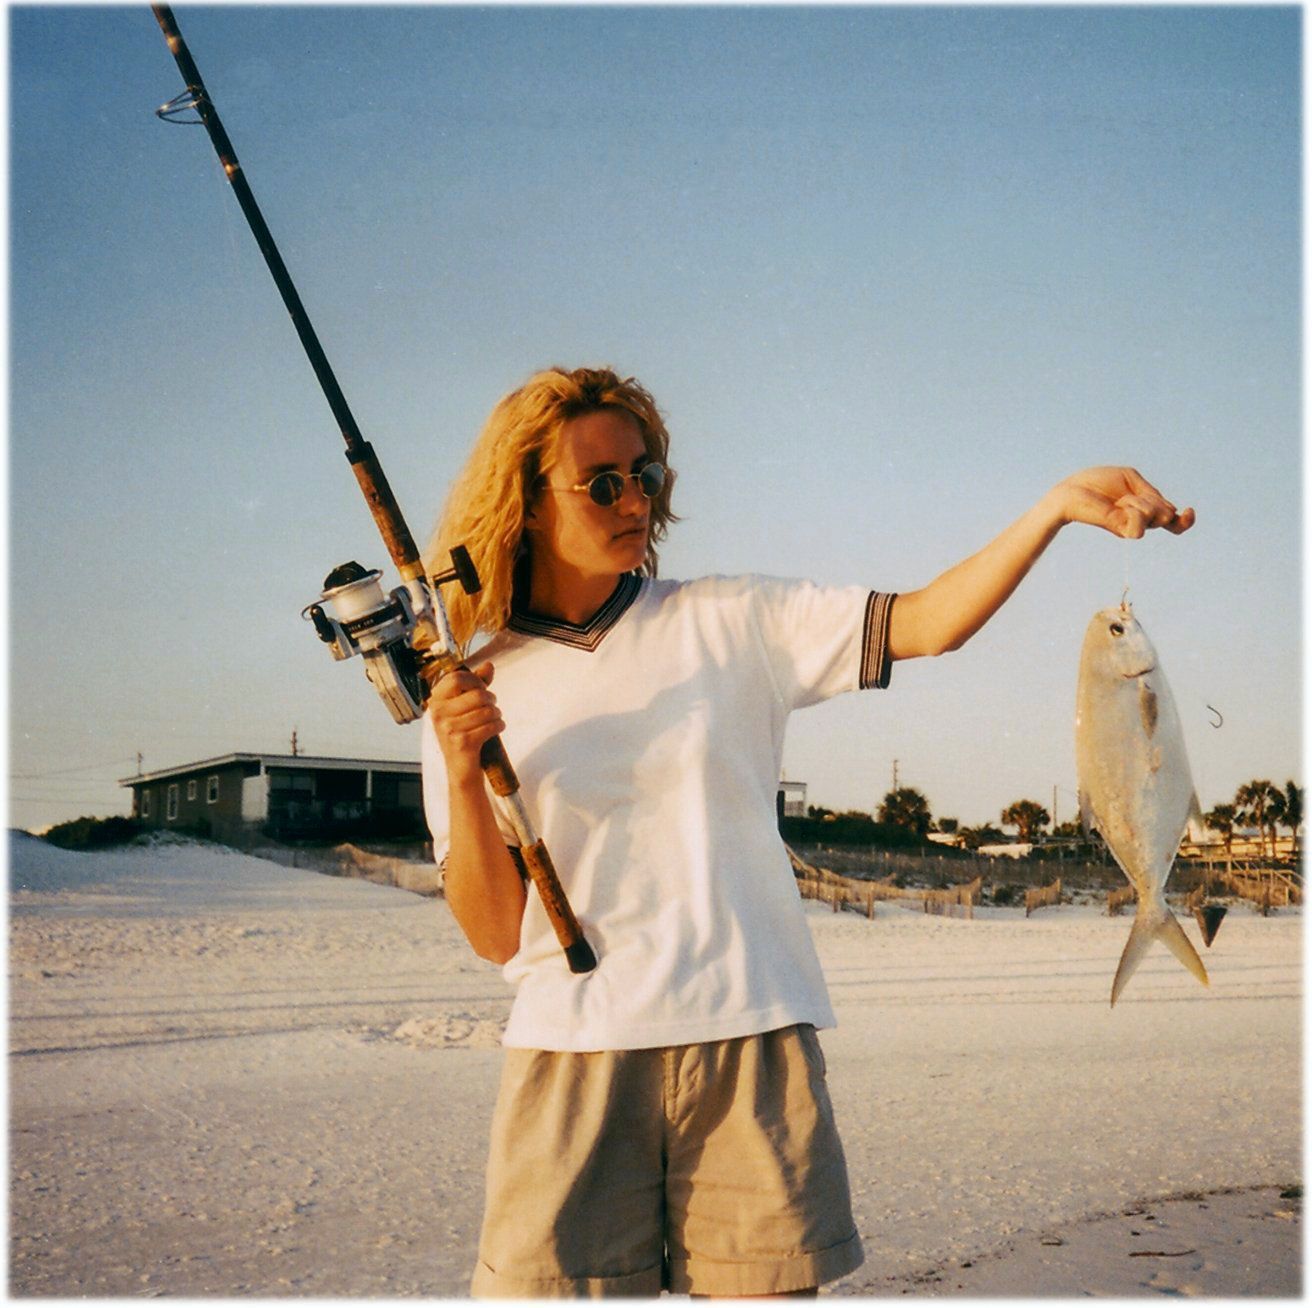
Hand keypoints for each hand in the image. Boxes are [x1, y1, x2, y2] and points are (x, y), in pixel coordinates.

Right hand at [427, 661, 502, 785]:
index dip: (475, 681)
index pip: (455, 678)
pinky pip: (491, 726)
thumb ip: (475, 685)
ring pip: (487, 711)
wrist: (461, 769)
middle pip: (477, 694)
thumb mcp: (465, 707)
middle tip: (492, 707)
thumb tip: (488, 665)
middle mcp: (438, 714)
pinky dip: (499, 726)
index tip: (481, 689)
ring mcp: (448, 729)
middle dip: (491, 699)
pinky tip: (496, 729)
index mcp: (435, 702)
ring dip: (497, 715)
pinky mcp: (462, 743)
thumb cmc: (463, 733)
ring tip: (494, 719)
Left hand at [1053, 467, 1195, 538]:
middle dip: (1153, 500)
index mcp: (1144, 507)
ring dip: (1142, 503)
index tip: (1191, 510)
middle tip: (1127, 495)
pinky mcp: (1120, 529)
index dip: (1186, 520)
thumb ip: (1151, 493)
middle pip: (1166, 514)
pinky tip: (1121, 506)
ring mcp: (1131, 526)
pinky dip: (1135, 511)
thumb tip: (1170, 513)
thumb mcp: (1129, 479)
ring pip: (1156, 518)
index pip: (1172, 519)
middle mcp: (1139, 520)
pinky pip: (1141, 524)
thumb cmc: (1095, 484)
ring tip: (1120, 500)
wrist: (1070, 492)